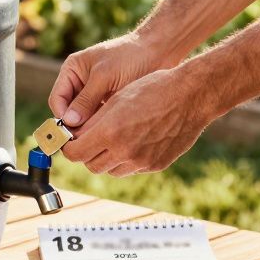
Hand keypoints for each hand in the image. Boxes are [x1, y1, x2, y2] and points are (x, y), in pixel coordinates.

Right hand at [48, 33, 176, 127]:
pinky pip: (99, 119)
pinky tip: (113, 131)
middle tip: (87, 140)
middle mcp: (79, 83)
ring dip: (90, 127)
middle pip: (69, 112)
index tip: (71, 134)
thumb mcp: (105, 77)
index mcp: (72, 71)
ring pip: (84, 118)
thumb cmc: (130, 57)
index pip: (57, 100)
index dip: (62, 117)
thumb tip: (68, 122)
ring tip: (103, 135)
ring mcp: (94, 93)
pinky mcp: (108, 102)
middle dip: (76, 125)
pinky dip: (103, 126)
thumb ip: (86, 99)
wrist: (159, 51)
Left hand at [62, 68, 211, 176]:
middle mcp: (124, 151)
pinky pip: (131, 169)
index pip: (74, 152)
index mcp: (110, 132)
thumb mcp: (116, 99)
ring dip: (106, 158)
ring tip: (114, 138)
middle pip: (91, 165)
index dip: (69, 146)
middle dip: (86, 153)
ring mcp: (141, 162)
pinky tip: (134, 140)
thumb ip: (92, 120)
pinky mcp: (155, 165)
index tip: (69, 140)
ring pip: (110, 170)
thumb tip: (72, 133)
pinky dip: (126, 159)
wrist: (191, 96)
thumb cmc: (153, 89)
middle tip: (89, 139)